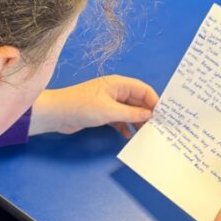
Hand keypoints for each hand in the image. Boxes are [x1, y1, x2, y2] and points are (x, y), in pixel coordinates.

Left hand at [30, 75, 157, 137]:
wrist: (57, 114)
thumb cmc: (83, 107)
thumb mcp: (110, 111)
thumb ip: (131, 114)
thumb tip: (150, 115)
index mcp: (118, 84)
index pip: (143, 90)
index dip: (154, 101)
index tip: (163, 116)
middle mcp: (116, 91)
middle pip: (137, 101)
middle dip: (146, 114)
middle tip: (156, 128)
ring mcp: (109, 102)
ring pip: (129, 112)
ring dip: (136, 122)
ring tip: (144, 134)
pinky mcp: (102, 113)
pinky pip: (119, 119)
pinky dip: (124, 126)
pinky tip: (127, 136)